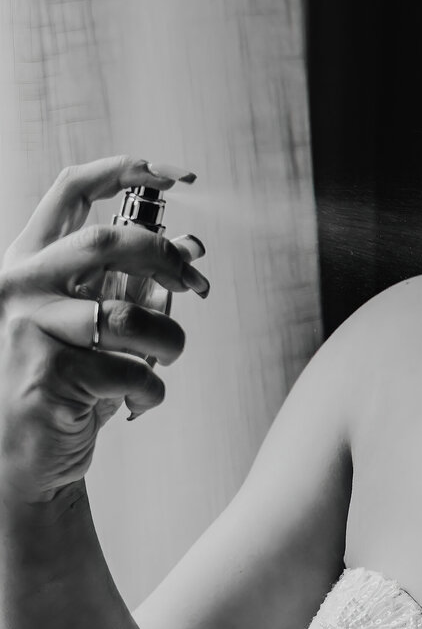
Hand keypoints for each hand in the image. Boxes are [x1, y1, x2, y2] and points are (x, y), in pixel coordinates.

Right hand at [0, 154, 208, 501]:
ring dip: (169, 340)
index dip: (126, 171)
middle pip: (105, 242)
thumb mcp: (92, 323)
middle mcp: (18, 286)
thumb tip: (193, 250)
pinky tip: (138, 401)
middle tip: (197, 281)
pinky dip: (152, 389)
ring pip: (130, 317)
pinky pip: (131, 371)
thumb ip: (127, 285)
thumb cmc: (67, 384)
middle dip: (165, 258)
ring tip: (165, 357)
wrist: (28, 457)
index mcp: (28, 260)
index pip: (70, 190)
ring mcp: (28, 329)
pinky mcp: (48, 374)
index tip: (177, 176)